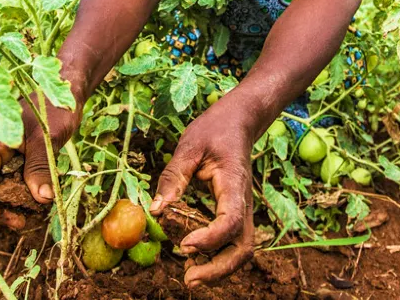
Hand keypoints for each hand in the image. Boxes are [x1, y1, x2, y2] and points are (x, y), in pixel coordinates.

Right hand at [0, 94, 83, 231]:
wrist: (66, 90)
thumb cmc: (53, 107)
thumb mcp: (47, 138)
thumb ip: (40, 167)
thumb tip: (41, 198)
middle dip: (1, 208)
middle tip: (20, 224)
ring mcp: (8, 155)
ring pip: (3, 186)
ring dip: (14, 204)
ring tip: (31, 218)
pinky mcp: (21, 157)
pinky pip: (17, 180)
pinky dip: (25, 192)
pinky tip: (39, 200)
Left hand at [150, 101, 257, 287]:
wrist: (239, 121)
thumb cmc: (215, 129)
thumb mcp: (190, 146)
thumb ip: (173, 177)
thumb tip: (155, 210)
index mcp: (234, 185)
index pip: (230, 221)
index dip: (209, 239)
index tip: (184, 245)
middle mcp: (244, 203)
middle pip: (243, 248)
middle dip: (218, 269)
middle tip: (188, 277)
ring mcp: (243, 210)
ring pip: (241, 250)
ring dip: (219, 268)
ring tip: (189, 274)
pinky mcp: (236, 212)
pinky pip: (233, 243)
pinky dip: (218, 257)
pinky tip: (195, 259)